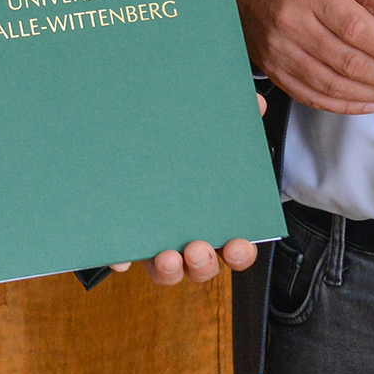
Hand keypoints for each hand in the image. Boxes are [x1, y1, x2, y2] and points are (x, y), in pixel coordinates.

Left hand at [110, 93, 266, 283]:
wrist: (143, 138)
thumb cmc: (188, 148)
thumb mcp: (211, 133)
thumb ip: (235, 119)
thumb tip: (254, 103)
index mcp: (216, 221)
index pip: (235, 249)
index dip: (239, 254)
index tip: (236, 245)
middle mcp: (189, 239)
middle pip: (200, 267)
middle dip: (201, 264)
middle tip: (196, 249)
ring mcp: (158, 242)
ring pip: (166, 270)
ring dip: (168, 269)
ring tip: (166, 255)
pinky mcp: (128, 238)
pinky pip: (124, 257)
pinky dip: (122, 258)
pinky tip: (119, 254)